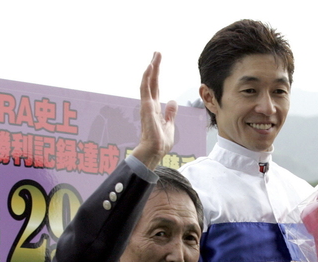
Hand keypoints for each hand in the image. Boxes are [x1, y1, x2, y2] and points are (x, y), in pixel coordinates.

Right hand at [131, 52, 177, 169]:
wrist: (155, 151)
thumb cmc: (160, 142)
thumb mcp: (170, 125)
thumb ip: (170, 113)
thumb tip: (172, 101)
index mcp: (155, 109)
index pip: (156, 89)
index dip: (157, 76)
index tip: (157, 64)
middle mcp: (149, 105)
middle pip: (152, 82)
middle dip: (154, 67)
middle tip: (157, 53)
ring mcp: (146, 105)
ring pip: (148, 83)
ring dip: (151, 68)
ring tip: (155, 55)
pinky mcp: (146, 107)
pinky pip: (145, 89)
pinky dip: (147, 77)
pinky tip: (150, 67)